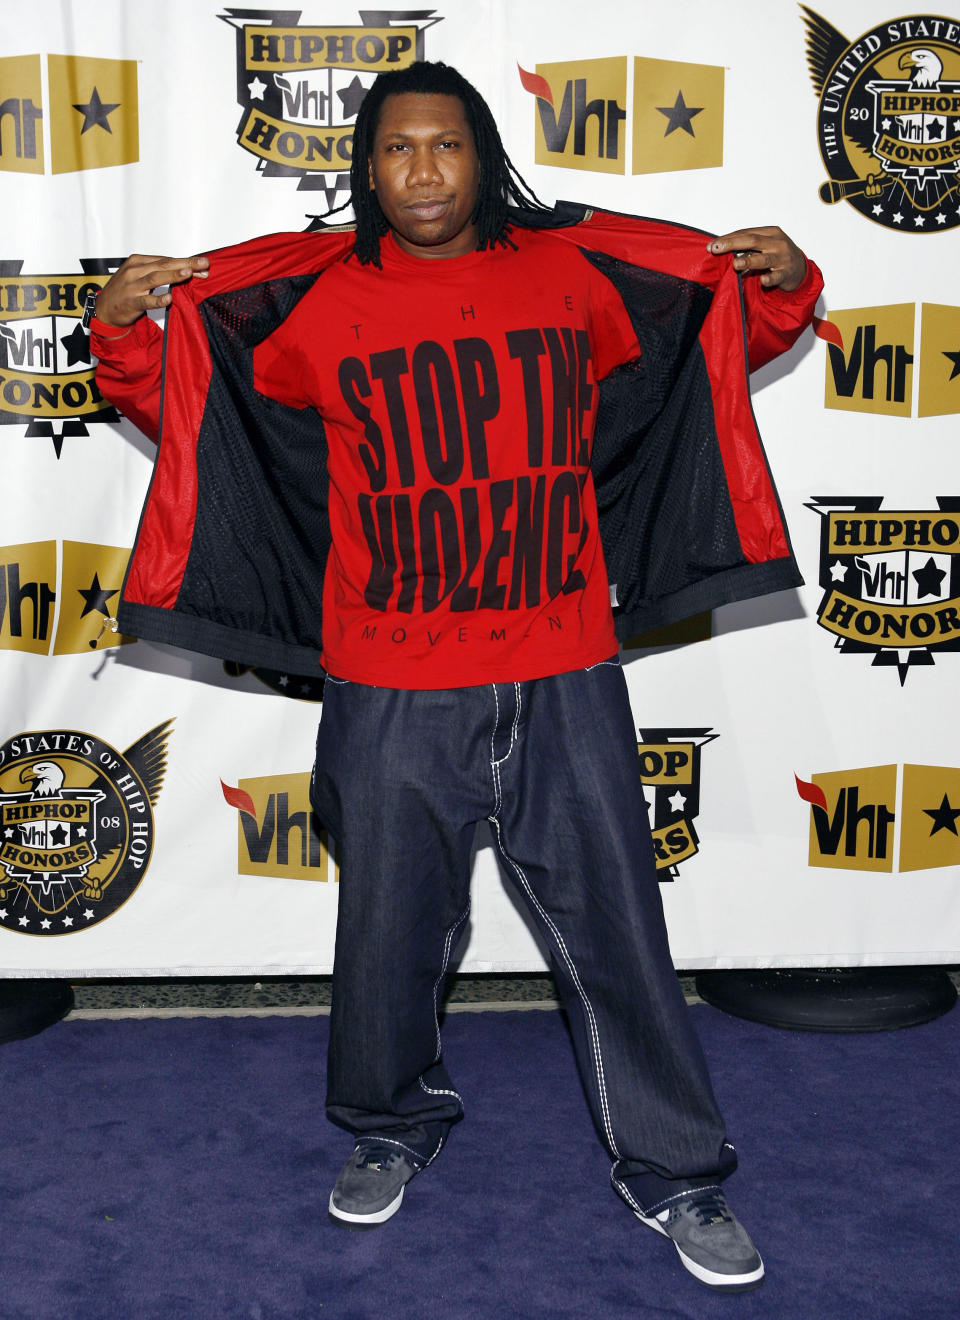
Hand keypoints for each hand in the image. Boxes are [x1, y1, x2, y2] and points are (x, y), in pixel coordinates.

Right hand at [95, 253, 209, 326]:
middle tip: (203, 264)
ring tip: (188, 273)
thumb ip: (159, 272)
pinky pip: (146, 301)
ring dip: (173, 275)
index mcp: (138, 261)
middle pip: (164, 265)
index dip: (186, 261)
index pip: (166, 260)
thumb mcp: (139, 276)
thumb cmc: (125, 291)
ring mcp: (132, 286)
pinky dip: (157, 299)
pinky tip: (169, 298)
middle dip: (185, 263)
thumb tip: (186, 270)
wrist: (104, 310)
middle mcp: (135, 271)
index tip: (203, 264)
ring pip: (155, 278)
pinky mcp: (131, 302)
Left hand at [707, 228, 805, 291]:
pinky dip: (769, 278)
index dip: (728, 238)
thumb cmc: (779, 255)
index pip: (746, 233)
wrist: (801, 269)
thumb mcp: (766, 245)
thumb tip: (722, 247)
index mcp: (770, 232)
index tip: (712, 245)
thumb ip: (748, 245)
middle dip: (732, 244)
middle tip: (717, 249)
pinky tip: (762, 280)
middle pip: (753, 241)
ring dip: (749, 260)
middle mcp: (777, 243)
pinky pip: (776, 276)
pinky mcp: (786, 273)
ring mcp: (783, 258)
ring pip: (764, 259)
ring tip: (735, 263)